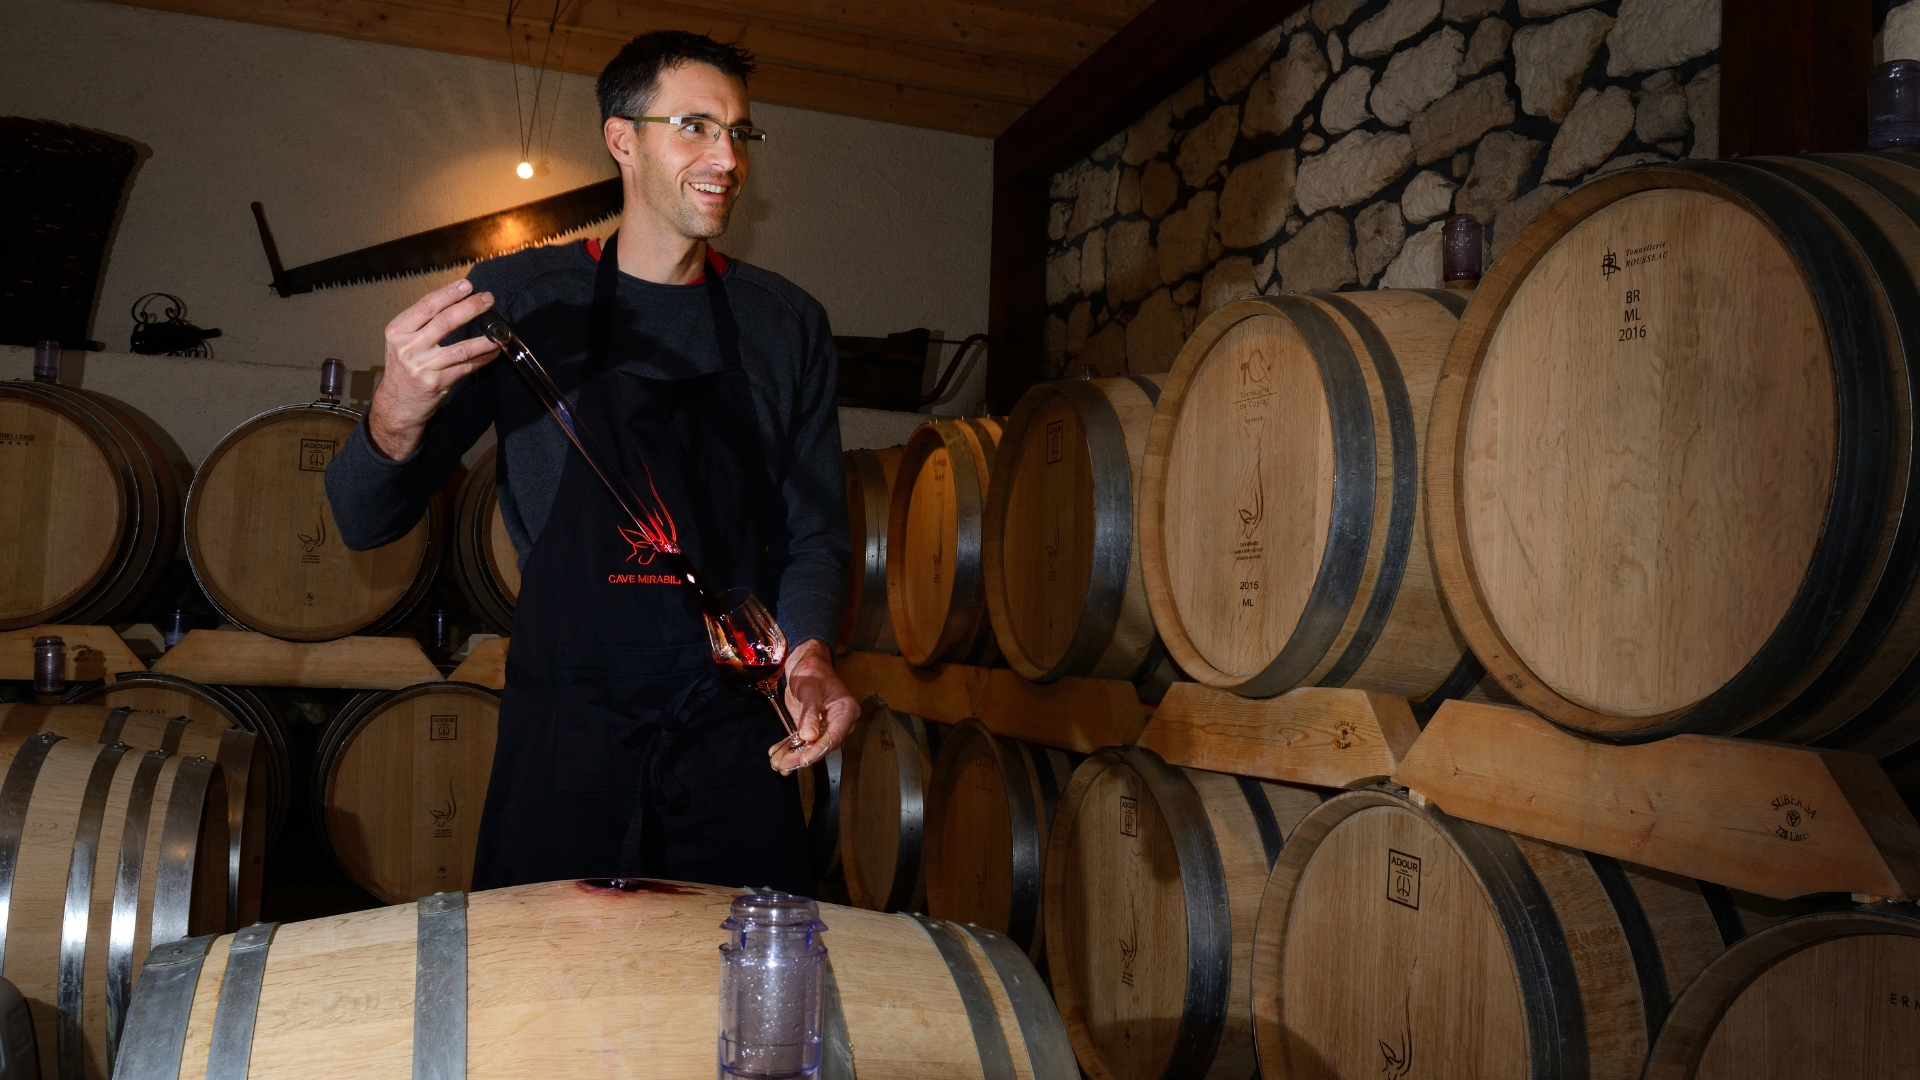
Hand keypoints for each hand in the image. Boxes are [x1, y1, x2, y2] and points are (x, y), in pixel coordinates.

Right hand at [369, 278, 501, 459]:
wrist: (397, 404)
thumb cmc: (404, 369)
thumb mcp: (403, 342)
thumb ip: (423, 324)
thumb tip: (457, 301)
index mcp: (398, 331)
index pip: (426, 306)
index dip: (449, 293)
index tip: (467, 285)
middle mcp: (408, 347)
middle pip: (444, 322)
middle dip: (470, 308)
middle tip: (488, 299)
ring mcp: (422, 366)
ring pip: (460, 347)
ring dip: (484, 338)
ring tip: (500, 330)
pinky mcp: (437, 383)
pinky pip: (466, 367)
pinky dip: (483, 358)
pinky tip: (494, 351)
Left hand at [769, 638, 857, 773]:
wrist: (806, 663)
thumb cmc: (812, 671)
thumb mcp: (810, 690)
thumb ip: (810, 714)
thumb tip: (809, 738)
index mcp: (846, 712)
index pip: (834, 737)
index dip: (817, 751)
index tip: (801, 761)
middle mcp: (839, 723)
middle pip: (822, 746)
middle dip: (801, 758)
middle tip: (782, 767)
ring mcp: (826, 726)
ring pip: (811, 747)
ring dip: (793, 756)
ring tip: (776, 765)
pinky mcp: (813, 727)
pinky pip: (803, 741)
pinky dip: (790, 749)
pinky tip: (776, 755)